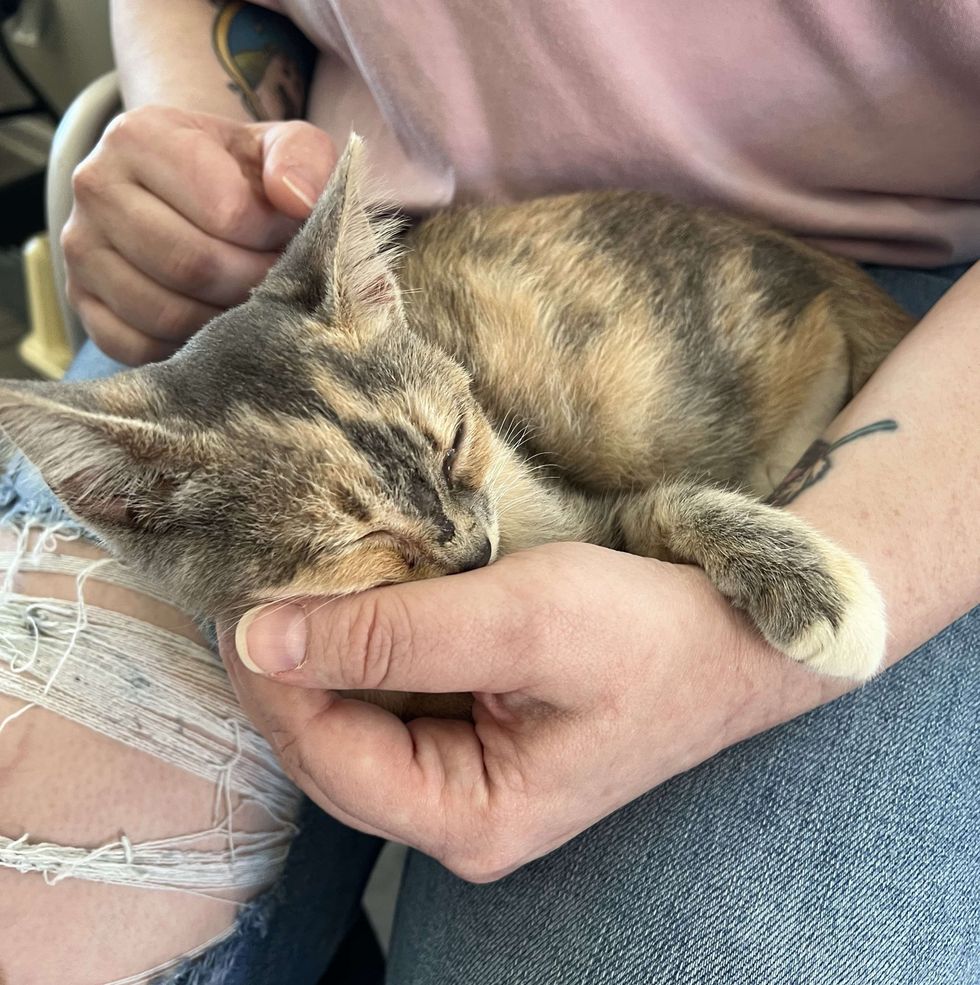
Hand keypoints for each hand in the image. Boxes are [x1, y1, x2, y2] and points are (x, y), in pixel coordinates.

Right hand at [61, 105, 335, 364]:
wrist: (196, 194)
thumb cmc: (244, 175)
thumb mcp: (281, 148)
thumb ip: (301, 159)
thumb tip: (298, 200)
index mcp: (140, 137)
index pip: (225, 211)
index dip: (273, 238)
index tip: (291, 238)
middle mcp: (96, 187)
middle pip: (192, 265)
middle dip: (252, 284)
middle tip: (281, 283)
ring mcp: (82, 250)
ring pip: (165, 313)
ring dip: (224, 322)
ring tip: (251, 302)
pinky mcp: (85, 303)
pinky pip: (139, 347)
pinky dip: (188, 350)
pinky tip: (216, 328)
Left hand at [219, 543, 846, 881]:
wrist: (735, 636)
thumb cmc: (649, 633)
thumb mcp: (521, 621)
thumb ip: (393, 634)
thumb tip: (265, 637)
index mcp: (470, 819)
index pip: (329, 757)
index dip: (274, 683)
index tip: (241, 602)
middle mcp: (460, 815)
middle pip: (331, 751)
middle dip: (286, 674)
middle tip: (256, 588)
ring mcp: (470, 778)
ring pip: (357, 725)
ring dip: (323, 659)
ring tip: (296, 587)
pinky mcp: (481, 734)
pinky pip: (396, 701)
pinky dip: (366, 651)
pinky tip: (357, 602)